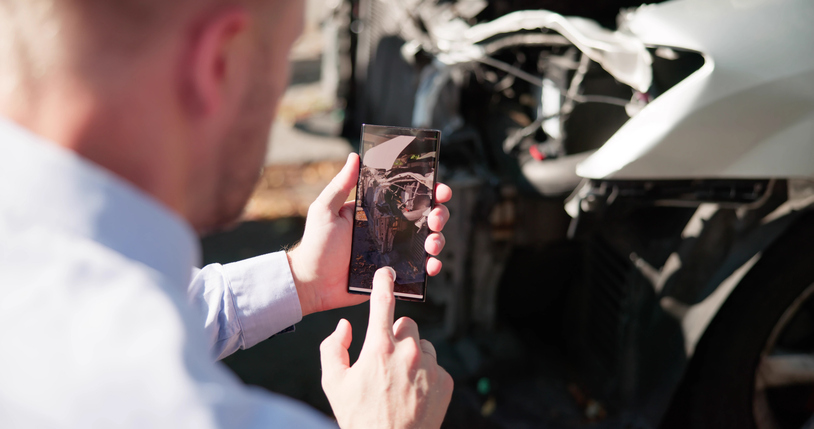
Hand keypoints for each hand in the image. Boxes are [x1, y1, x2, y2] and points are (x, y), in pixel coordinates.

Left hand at [287, 153, 451, 315]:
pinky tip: (432, 266)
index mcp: (377, 211)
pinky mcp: (395, 272)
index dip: (430, 191)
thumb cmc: (316, 244)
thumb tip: (354, 156)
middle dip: (439, 214)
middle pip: (426, 217)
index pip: (409, 196)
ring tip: (432, 244)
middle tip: (436, 218)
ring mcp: (394, 251)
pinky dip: (432, 266)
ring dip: (439, 240)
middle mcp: (390, 229)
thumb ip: (340, 184)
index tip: (440, 189)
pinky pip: (420, 269)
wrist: (313, 282)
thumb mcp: (325, 210)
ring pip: (428, 241)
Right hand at [320, 267, 453, 428]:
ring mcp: (430, 367)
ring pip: (422, 345)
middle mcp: (408, 353)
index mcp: (379, 349)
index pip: (383, 303)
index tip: (388, 272)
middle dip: (396, 335)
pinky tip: (413, 393)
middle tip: (385, 360)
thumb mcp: (333, 384)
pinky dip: (425, 374)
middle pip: (406, 324)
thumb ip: (332, 348)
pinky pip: (435, 366)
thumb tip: (345, 326)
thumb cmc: (359, 417)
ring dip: (412, 355)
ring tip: (399, 382)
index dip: (384, 283)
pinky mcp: (445, 381)